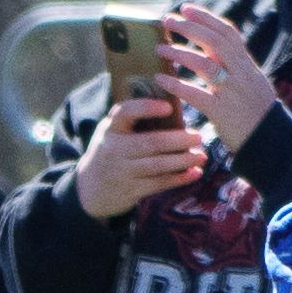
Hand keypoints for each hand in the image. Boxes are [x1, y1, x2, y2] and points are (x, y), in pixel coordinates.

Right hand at [69, 95, 206, 219]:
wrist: (89, 189)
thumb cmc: (109, 151)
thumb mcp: (112, 132)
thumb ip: (132, 120)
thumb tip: (172, 102)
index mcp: (111, 129)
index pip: (124, 113)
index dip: (146, 108)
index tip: (168, 107)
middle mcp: (114, 149)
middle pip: (150, 143)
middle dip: (178, 140)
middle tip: (198, 137)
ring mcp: (122, 172)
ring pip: (158, 165)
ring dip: (183, 160)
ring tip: (201, 155)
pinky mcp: (131, 190)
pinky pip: (159, 183)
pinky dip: (179, 179)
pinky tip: (194, 173)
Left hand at [156, 3, 276, 158]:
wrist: (273, 145)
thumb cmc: (259, 117)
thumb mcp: (253, 86)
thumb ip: (236, 69)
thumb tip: (213, 54)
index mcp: (248, 66)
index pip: (229, 33)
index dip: (207, 18)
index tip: (187, 9)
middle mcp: (242, 74)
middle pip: (215, 41)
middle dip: (190, 27)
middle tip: (167, 20)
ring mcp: (232, 92)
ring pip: (205, 64)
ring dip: (180, 53)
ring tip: (160, 48)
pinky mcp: (222, 112)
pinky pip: (196, 94)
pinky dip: (177, 85)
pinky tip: (161, 80)